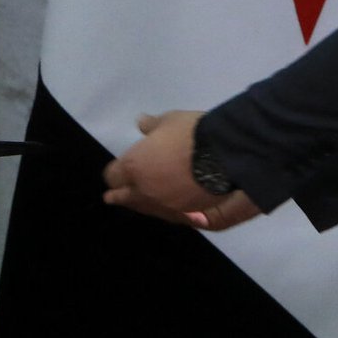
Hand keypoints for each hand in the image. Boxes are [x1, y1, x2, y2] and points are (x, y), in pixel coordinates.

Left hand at [102, 111, 262, 229]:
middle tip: (111, 197)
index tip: (116, 171)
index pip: (114, 176)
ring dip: (140, 205)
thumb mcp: (168, 121)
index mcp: (135, 167)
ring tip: (136, 204)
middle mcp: (146, 191)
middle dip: (118, 195)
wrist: (225, 155)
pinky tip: (163, 209)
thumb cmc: (190, 133)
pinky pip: (169, 215)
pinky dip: (164, 211)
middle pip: (126, 198)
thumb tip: (142, 123)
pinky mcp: (189, 215)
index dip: (114, 173)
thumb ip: (152, 126)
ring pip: (147, 209)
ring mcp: (168, 206)